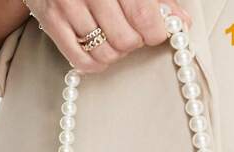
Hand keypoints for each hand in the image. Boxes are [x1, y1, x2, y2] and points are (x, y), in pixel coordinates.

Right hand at [26, 0, 191, 72]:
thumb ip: (158, 0)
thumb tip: (182, 22)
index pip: (144, 17)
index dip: (155, 33)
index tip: (154, 32)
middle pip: (125, 40)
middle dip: (133, 42)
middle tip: (130, 32)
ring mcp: (67, 4)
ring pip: (105, 53)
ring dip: (115, 53)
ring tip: (112, 38)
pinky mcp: (51, 20)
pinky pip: (82, 61)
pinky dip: (96, 63)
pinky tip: (99, 50)